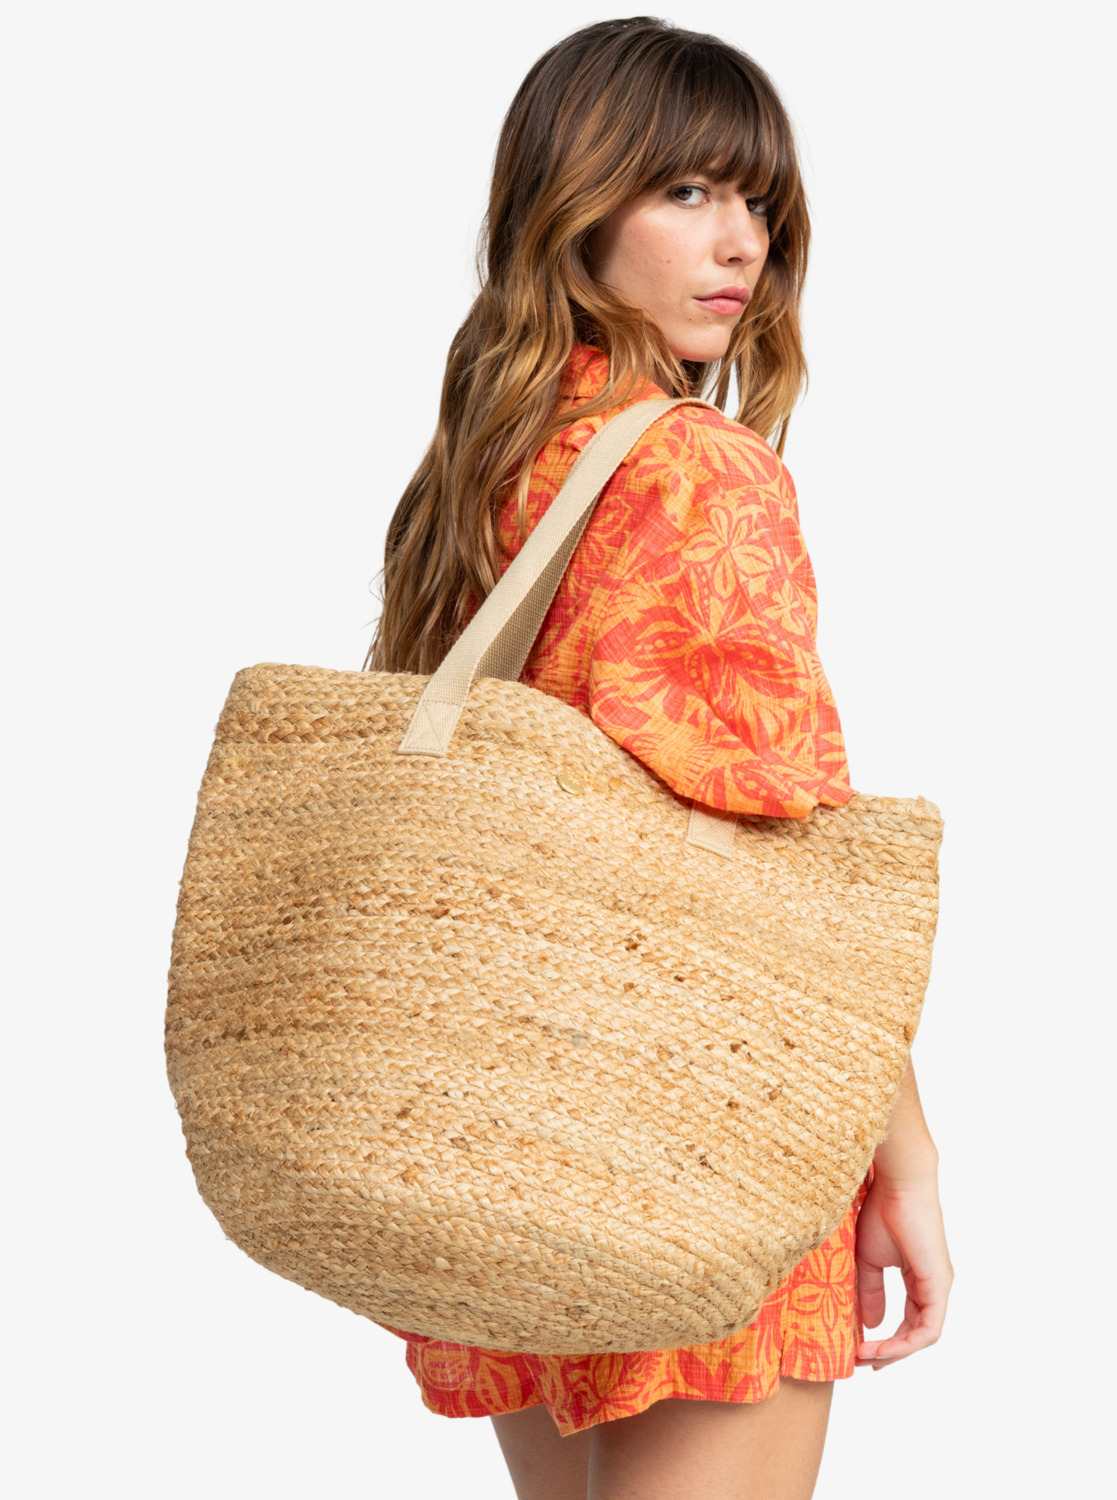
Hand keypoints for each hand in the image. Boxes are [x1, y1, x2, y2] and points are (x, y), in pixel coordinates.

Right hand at [855, 1161, 953, 1370]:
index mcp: (920, 1279)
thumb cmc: (882, 1212)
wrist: (897, 1185)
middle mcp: (934, 1287)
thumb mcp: (869, 1259)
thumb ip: (871, 1291)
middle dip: (890, 1353)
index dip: (888, 1341)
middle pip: (917, 1334)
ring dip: (895, 1352)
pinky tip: (882, 1347)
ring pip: (923, 1336)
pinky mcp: (938, 1285)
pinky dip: (905, 1343)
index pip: (910, 1321)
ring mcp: (939, 1287)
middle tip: (862, 1363)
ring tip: (866, 1357)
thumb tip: (871, 1324)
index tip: (861, 1350)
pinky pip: (928, 1328)